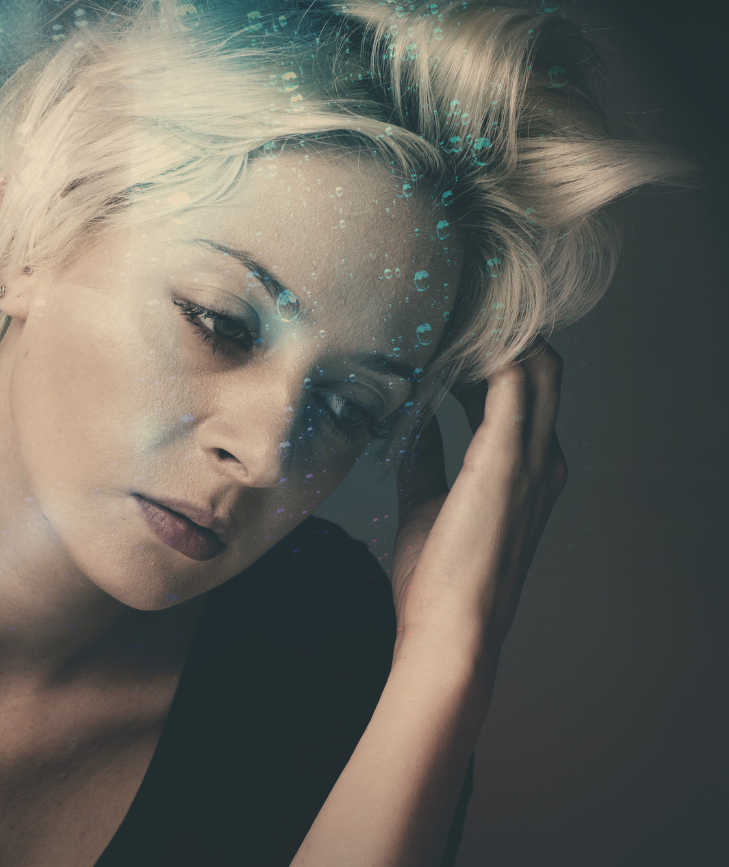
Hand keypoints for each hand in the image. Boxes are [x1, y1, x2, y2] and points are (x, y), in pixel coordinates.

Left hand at [389, 341, 569, 658]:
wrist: (451, 630)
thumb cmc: (437, 579)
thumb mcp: (424, 502)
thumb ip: (425, 458)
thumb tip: (410, 422)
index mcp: (528, 468)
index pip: (523, 388)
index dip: (485, 355)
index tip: (439, 337)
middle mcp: (541, 458)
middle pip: (541, 366)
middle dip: (495, 336)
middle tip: (440, 321)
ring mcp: (530, 458)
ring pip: (534, 364)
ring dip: (488, 338)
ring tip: (437, 325)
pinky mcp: (505, 460)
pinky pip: (508, 380)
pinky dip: (480, 355)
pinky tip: (441, 345)